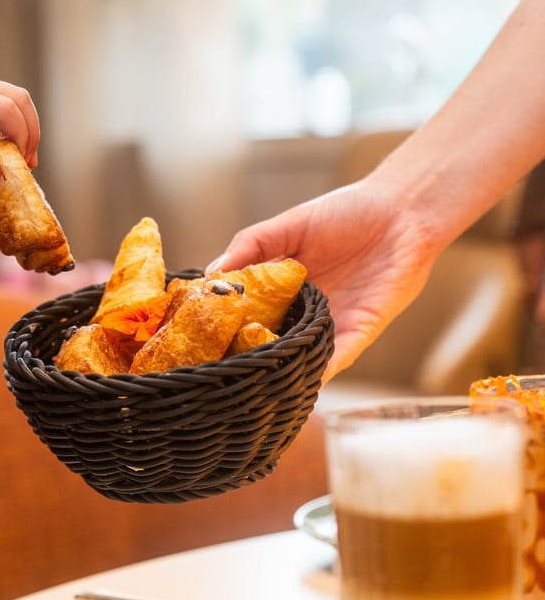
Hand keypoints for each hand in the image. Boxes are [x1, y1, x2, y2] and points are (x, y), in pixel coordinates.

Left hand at [0, 69, 39, 179]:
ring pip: (10, 92)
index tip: (20, 164)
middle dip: (30, 129)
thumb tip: (0, 173)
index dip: (23, 136)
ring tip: (16, 154)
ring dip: (21, 122)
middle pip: (17, 96)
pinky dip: (8, 115)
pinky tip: (0, 140)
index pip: (7, 109)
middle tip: (28, 161)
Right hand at [207, 179, 440, 379]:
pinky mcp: (359, 333)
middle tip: (215, 375)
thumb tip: (211, 274)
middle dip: (245, 361)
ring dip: (278, 374)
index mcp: (280, 292)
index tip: (194, 345)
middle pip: (267, 347)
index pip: (245, 318)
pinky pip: (335, 360)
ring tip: (248, 388)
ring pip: (298, 361)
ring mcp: (329, 327)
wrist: (404, 211)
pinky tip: (298, 381)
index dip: (222, 332)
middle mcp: (301, 315)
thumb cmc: (349, 212)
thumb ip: (251, 247)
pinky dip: (318, 372)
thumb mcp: (289, 224)